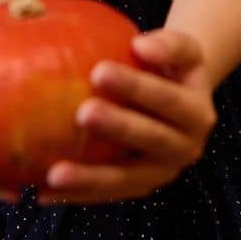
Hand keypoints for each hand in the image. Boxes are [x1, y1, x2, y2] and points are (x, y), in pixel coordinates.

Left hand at [36, 29, 216, 205]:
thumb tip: (141, 45)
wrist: (179, 100)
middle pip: (150, 140)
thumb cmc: (172, 66)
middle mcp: (186, 149)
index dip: (137, 87)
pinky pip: (106, 194)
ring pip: (126, 179)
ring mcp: (162, 173)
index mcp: (197, 114)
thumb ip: (169, 44)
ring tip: (54, 173)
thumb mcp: (183, 49)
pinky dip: (77, 195)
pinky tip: (43, 192)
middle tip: (82, 113)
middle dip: (117, 127)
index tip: (99, 71)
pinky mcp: (139, 188)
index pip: (167, 99)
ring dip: (91, 179)